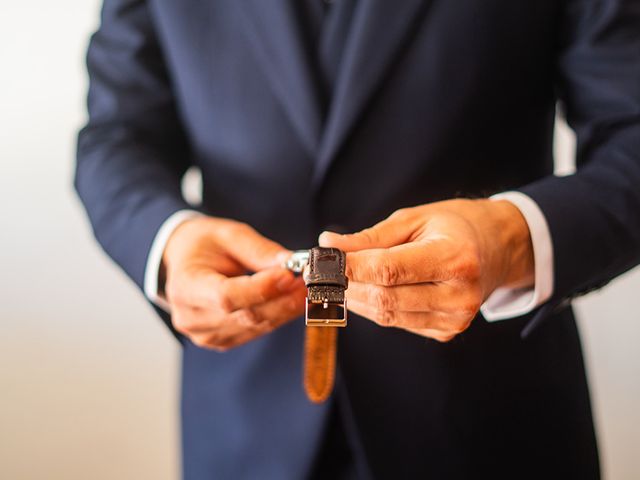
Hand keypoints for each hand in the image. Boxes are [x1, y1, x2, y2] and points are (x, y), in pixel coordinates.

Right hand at [162, 216, 305, 350]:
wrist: (185, 261)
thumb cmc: (204, 244)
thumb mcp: (228, 234)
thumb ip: (258, 250)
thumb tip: (289, 263)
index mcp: (186, 286)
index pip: (226, 296)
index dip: (261, 290)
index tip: (289, 275)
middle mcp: (191, 316)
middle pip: (246, 315)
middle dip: (283, 299)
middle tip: (310, 283)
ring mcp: (206, 334)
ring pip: (256, 325)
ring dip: (286, 309)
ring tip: (306, 289)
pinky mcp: (221, 340)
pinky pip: (256, 331)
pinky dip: (277, 316)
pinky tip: (292, 301)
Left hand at [319, 199, 533, 341]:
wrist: (497, 248)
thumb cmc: (454, 226)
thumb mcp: (414, 219)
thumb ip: (371, 238)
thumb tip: (330, 246)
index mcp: (454, 258)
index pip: (388, 270)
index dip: (349, 267)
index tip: (324, 259)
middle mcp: (459, 294)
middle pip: (384, 298)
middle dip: (348, 285)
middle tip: (326, 271)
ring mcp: (455, 318)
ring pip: (387, 315)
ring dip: (357, 299)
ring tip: (345, 279)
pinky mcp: (448, 332)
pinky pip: (399, 323)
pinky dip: (378, 307)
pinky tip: (373, 290)